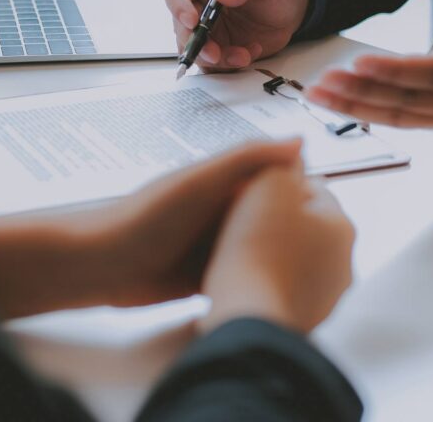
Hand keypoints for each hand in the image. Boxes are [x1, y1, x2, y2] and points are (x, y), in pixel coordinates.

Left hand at [0, 139, 304, 318]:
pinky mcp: (207, 274)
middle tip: (331, 245)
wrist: (101, 267)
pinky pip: (242, 273)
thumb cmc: (144, 218)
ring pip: (261, 247)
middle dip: (297, 228)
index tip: (331, 204)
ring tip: (314, 270)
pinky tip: (282, 290)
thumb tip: (299, 142)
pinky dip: (259, 279)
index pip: (276, 178)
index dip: (303, 189)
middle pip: (273, 216)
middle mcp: (223, 210)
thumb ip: (247, 159)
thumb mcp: (201, 181)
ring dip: (280, 257)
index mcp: (225, 180)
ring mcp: (215, 243)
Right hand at [163, 0, 308, 71]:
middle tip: (214, 54)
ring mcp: (209, 28)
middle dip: (195, 43)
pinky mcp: (220, 47)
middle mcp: (200, 3)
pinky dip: (230, 64)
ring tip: (243, 55)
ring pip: (196, 48)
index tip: (191, 21)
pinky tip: (250, 53)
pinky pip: (214, 63)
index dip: (178, 4)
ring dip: (216, 58)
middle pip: (181, 25)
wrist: (292, 6)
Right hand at [199, 162, 354, 334]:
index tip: (251, 190)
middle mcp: (344, 262)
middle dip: (277, 219)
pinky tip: (243, 280)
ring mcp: (327, 296)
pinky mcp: (305, 320)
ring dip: (273, 252)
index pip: (313, 187)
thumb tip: (293, 154)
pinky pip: (284, 289)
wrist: (246, 315)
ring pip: (296, 259)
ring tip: (238, 252)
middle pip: (306, 225)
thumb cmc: (257, 249)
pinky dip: (267, 282)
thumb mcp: (269, 183)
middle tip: (241, 219)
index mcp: (343, 226)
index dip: (277, 183)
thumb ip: (283, 161)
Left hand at [306, 0, 432, 127]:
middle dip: (363, 90)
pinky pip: (395, 121)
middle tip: (325, 78)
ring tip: (316, 92)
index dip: (399, 70)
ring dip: (353, 106)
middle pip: (408, 98)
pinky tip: (333, 102)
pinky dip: (362, 113)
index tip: (361, 62)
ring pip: (396, 115)